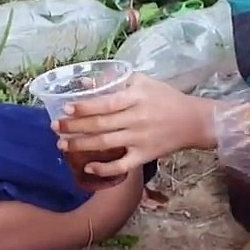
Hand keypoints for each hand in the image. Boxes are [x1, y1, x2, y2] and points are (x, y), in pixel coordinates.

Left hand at [52, 73, 214, 176]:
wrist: (194, 121)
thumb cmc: (166, 98)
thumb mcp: (144, 82)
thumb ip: (118, 81)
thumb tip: (88, 82)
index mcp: (136, 98)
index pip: (105, 103)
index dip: (84, 107)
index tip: (65, 109)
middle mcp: (136, 118)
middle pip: (100, 125)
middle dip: (74, 127)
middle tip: (55, 128)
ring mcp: (140, 139)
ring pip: (106, 144)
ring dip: (81, 145)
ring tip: (62, 144)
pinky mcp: (145, 156)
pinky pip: (121, 165)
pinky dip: (104, 168)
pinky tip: (87, 166)